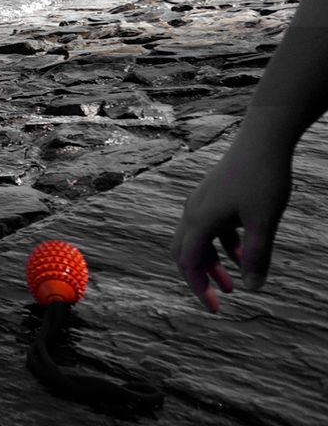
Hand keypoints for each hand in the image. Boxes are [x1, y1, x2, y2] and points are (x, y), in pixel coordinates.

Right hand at [172, 138, 291, 311]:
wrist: (263, 139)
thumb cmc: (263, 178)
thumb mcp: (264, 222)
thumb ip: (258, 257)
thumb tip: (253, 288)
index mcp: (199, 220)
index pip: (188, 263)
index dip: (198, 288)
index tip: (215, 309)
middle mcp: (193, 212)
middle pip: (185, 253)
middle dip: (200, 279)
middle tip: (218, 300)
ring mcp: (202, 203)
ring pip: (198, 242)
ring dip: (213, 264)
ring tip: (234, 284)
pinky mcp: (213, 196)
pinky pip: (211, 229)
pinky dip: (223, 246)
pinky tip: (244, 253)